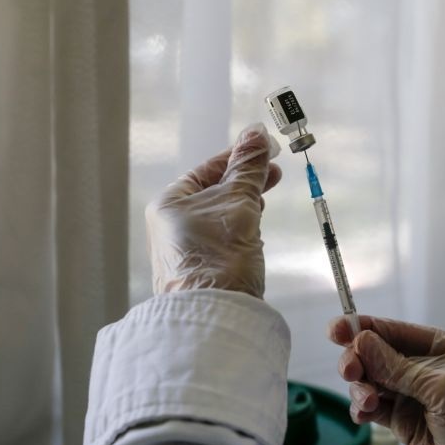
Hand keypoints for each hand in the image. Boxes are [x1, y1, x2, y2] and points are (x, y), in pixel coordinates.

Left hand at [146, 123, 281, 297]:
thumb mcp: (239, 201)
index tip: (268, 148)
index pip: (208, 169)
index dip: (239, 157)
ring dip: (245, 204)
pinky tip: (255, 228)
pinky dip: (241, 227)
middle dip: (246, 182)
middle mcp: (171, 224)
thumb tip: (257, 133)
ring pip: (220, 214)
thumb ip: (249, 167)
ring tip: (266, 198)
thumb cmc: (218, 252)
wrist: (216, 312)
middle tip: (275, 173)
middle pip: (214, 191)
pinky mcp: (201, 266)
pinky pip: (223, 236)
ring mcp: (185, 247)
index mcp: (169, 202)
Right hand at [329, 316, 444, 444]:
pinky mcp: (404, 420)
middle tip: (350, 371)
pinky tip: (364, 414)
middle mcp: (429, 367)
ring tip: (367, 402)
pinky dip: (363, 408)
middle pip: (380, 354)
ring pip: (373, 381)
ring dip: (362, 388)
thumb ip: (398, 367)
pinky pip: (373, 407)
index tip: (338, 328)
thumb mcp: (441, 389)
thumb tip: (362, 341)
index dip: (367, 327)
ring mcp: (414, 394)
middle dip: (360, 360)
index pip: (400, 331)